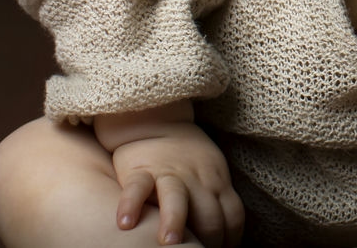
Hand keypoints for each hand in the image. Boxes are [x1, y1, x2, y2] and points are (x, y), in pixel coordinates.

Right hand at [109, 122, 242, 246]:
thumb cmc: (186, 158)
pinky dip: (130, 205)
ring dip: (174, 221)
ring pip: (177, 199)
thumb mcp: (211, 174)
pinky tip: (125, 224)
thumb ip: (215, 201)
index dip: (229, 240)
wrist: (156, 121)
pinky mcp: (141, 170)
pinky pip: (136, 188)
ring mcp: (169, 174)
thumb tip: (223, 240)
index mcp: (217, 182)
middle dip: (208, 241)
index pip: (232, 217)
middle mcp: (196, 179)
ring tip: (169, 243)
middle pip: (209, 216)